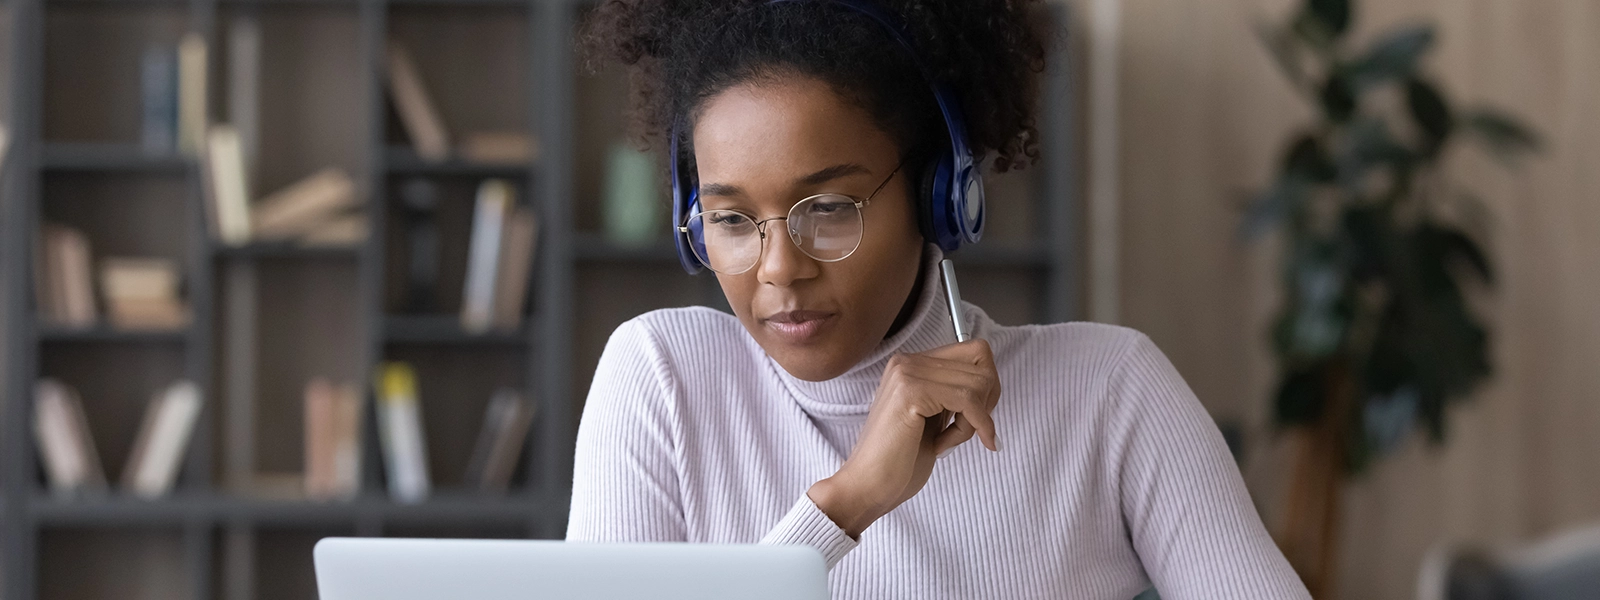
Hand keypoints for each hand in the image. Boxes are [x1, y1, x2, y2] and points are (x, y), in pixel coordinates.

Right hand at [807, 338, 1000, 537]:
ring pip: (978, 382)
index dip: (988, 386)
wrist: (867, 486)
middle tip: (970, 429)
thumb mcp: (934, 417)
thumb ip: (953, 395)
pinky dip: (969, 428)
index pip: (975, 352)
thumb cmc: (900, 461)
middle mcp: (908, 361)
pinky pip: (967, 401)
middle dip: (988, 400)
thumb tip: (990, 382)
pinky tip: (945, 446)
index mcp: (912, 364)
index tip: (979, 417)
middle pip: (982, 360)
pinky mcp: (910, 392)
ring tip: (948, 441)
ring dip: (975, 419)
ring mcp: (907, 373)